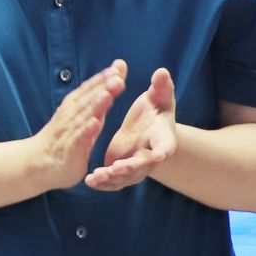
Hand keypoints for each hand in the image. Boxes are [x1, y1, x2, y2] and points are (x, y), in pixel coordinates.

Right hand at [29, 60, 126, 191]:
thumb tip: (116, 77)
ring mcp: (68, 132)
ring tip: (107, 94)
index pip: (89, 89)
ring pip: (83, 116)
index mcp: (74, 107)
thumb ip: (99, 98)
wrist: (37, 163)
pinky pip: (78, 138)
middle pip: (88, 99)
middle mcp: (70, 116)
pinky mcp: (69, 150)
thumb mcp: (83, 116)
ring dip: (95, 105)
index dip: (103, 78)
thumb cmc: (63, 138)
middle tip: (117, 76)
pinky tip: (94, 123)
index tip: (118, 67)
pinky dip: (86, 130)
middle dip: (102, 87)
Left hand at [87, 66, 177, 191]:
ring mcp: (137, 168)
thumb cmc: (155, 112)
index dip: (163, 150)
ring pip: (125, 178)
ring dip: (111, 178)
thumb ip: (161, 88)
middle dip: (130, 167)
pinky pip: (114, 182)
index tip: (160, 155)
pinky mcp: (123, 173)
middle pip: (143, 166)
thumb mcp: (159, 99)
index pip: (166, 146)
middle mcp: (151, 157)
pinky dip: (103, 183)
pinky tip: (89, 181)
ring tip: (95, 176)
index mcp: (163, 139)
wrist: (150, 131)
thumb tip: (162, 71)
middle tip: (116, 167)